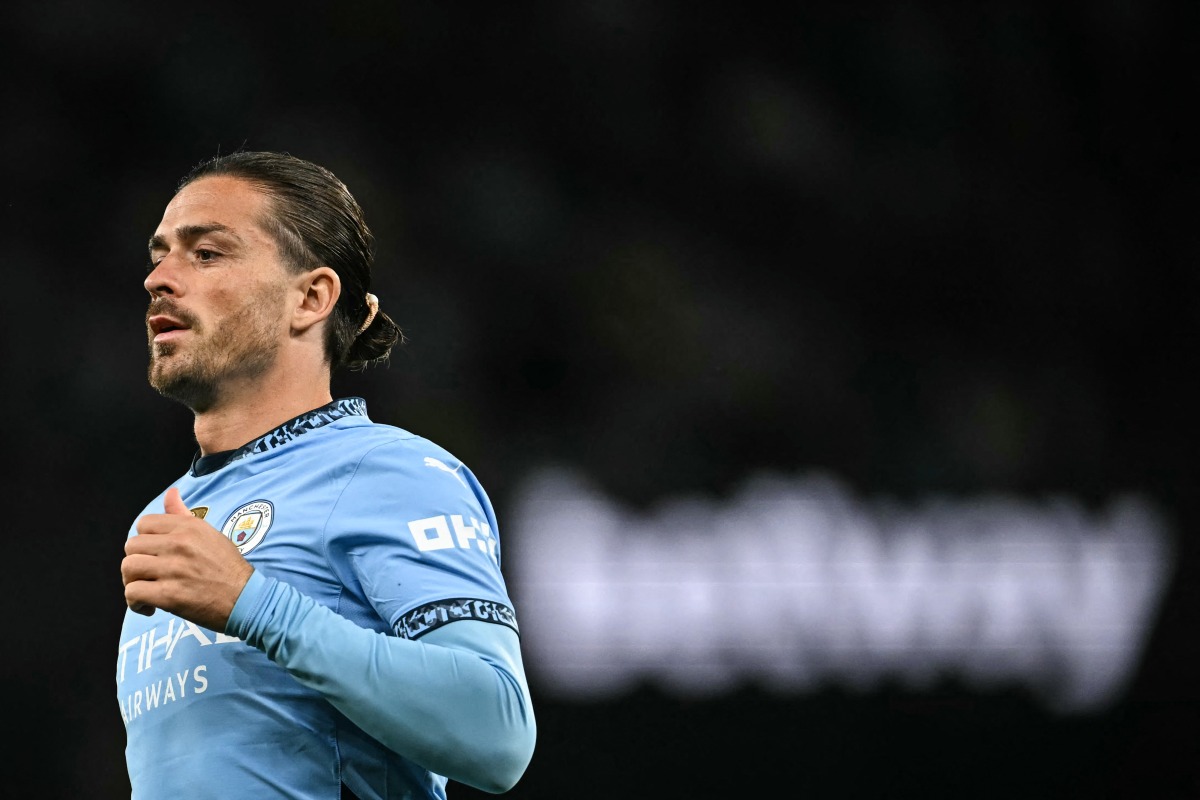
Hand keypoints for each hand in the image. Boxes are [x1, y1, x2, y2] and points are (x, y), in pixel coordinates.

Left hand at [122, 487, 254, 631]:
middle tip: (149, 575)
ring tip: (147, 590)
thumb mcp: (209, 534)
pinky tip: (149, 606)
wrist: (245, 598)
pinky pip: (133, 592)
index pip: (143, 523)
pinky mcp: (169, 595)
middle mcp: (180, 544)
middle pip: (131, 546)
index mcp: (189, 527)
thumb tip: (171, 492)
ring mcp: (173, 569)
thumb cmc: (227, 567)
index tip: (154, 554)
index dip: (145, 541)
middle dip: (136, 561)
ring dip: (132, 582)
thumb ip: (183, 514)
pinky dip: (136, 602)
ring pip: (128, 568)